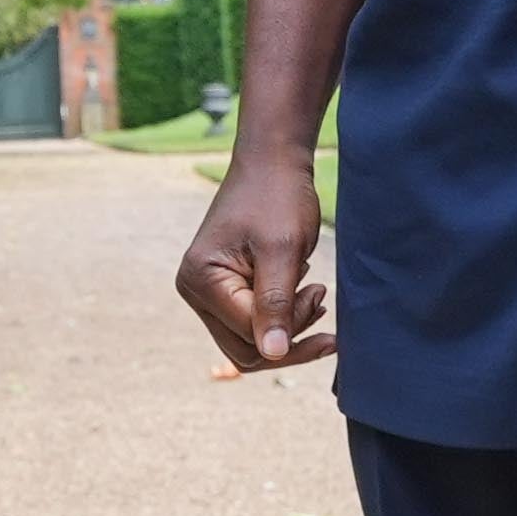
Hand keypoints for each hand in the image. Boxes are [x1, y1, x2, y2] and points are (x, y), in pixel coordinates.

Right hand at [178, 151, 331, 374]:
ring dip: (287, 327)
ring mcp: (206, 292)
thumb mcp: (282, 250)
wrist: (272, 161)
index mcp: (201, 280)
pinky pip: (251, 322)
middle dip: (288, 337)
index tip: (321, 295)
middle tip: (320, 300)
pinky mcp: (222, 289)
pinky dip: (280, 316)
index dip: (290, 329)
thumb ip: (276, 304)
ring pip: (248, 341)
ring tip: (315, 293)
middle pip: (244, 349)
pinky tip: (302, 291)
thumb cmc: (277, 196)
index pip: (248, 336)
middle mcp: (194, 290)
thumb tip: (272, 354)